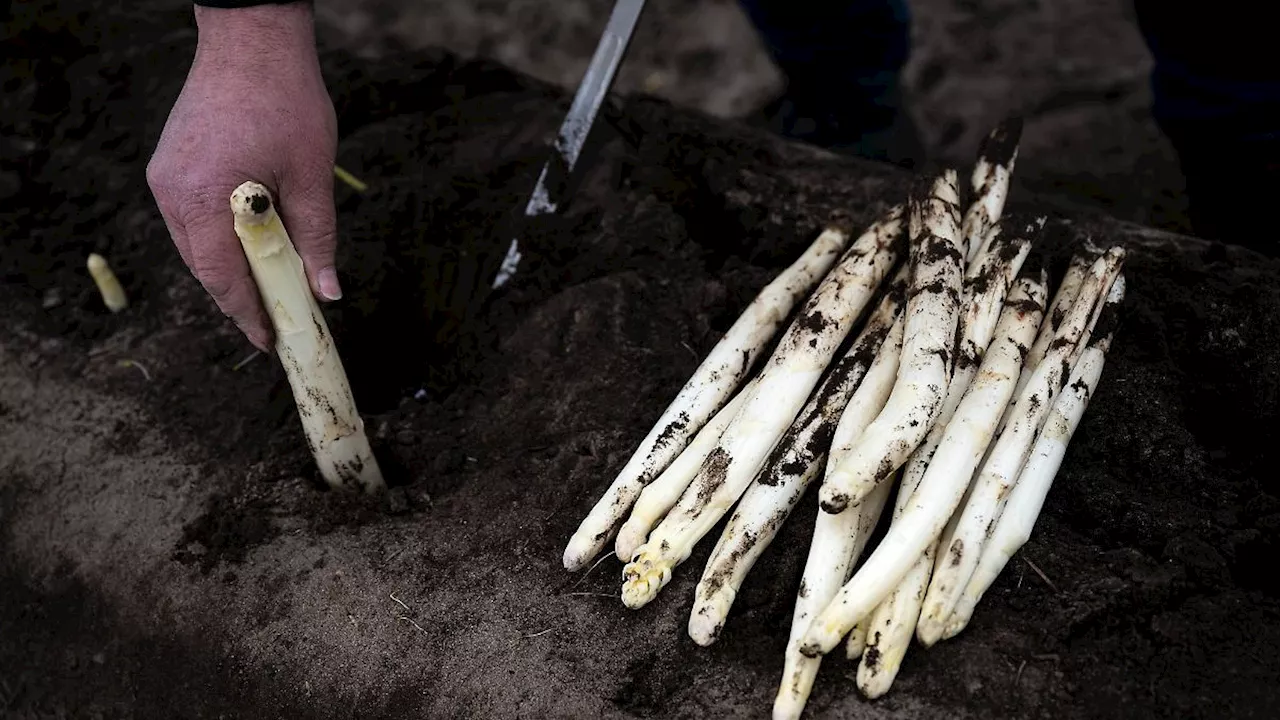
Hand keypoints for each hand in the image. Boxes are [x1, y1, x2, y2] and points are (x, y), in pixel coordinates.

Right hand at [147, 2, 338, 350]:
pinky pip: (193, 217)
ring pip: (195, 243)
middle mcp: (171, 189)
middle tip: (274, 320)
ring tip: (268, 288)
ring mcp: (165, 174)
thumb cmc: (286, 100)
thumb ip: (317, 238)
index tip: (270, 340)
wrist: (252, 39)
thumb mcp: (312, 176)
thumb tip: (327, 292)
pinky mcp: (169, 162)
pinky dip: (221, 236)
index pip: (221, 276)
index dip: (246, 313)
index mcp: (203, 196)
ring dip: (230, 266)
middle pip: (203, 264)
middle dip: (239, 296)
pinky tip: (251, 245)